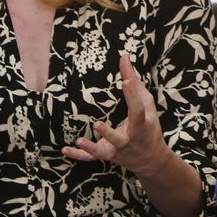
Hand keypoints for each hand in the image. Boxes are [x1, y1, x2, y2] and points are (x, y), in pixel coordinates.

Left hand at [64, 54, 170, 178]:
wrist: (151, 158)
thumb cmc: (148, 127)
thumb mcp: (147, 106)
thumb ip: (135, 84)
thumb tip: (124, 58)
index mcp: (140, 125)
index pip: (136, 109)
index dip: (132, 94)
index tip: (125, 80)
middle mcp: (128, 140)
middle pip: (118, 138)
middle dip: (108, 133)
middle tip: (97, 124)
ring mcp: (116, 150)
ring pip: (102, 152)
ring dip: (91, 148)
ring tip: (79, 140)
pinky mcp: (107, 155)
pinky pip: (91, 158)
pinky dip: (78, 155)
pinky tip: (65, 149)